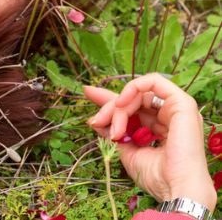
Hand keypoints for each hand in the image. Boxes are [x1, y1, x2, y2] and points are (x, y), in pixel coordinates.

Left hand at [84, 73, 216, 210]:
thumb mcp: (126, 150)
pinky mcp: (182, 103)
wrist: (175, 188)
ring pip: (138, 94)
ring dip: (118, 107)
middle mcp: (169, 116)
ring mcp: (176, 109)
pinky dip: (133, 87)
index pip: (132, 108)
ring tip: (115, 130)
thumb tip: (95, 119)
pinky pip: (154, 82)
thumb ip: (113, 131)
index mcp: (160, 128)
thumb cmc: (156, 176)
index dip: (110, 101)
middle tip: (96, 122)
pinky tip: (121, 102)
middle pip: (132, 100)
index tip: (88, 93)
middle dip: (110, 108)